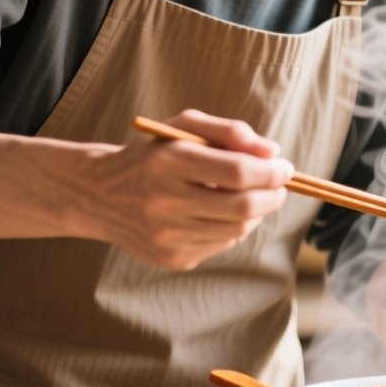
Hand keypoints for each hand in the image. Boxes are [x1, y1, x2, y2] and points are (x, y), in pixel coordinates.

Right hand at [79, 110, 291, 269]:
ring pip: (237, 230)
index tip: (285, 167)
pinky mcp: (170, 258)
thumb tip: (273, 153)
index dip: (272, 172)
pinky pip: (221, 245)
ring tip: (249, 197)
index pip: (238, 172)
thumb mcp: (183, 128)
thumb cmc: (153, 155)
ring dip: (255, 213)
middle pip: (243, 207)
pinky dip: (232, 229)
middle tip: (279, 187)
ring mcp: (166, 235)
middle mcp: (163, 201)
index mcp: (167, 162)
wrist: (100, 195)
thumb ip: (229, 132)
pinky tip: (219, 214)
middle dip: (273, 196)